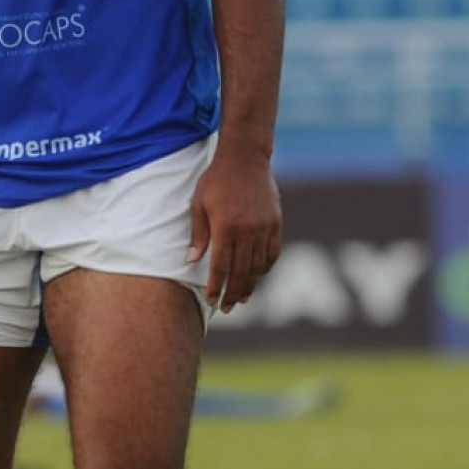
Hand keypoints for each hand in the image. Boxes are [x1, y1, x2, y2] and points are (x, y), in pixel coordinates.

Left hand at [187, 148, 281, 312]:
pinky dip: (265, 268)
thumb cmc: (216, 181)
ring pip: (258, 266)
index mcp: (226, 227)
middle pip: (241, 271)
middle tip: (227, 308)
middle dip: (233, 293)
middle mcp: (247, 231)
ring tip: (242, 299)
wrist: (245, 160)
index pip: (221, 265)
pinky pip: (272, 253)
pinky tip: (257, 277)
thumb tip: (193, 260)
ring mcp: (264, 228)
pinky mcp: (276, 224)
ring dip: (250, 285)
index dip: (216, 285)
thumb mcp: (199, 204)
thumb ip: (199, 234)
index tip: (211, 299)